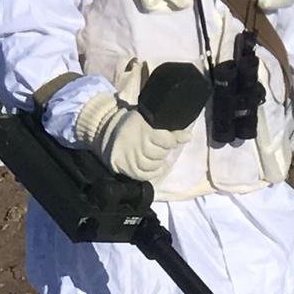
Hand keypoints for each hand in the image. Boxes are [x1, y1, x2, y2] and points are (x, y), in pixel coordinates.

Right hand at [75, 90, 191, 182]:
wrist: (105, 129)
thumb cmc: (132, 123)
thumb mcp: (147, 118)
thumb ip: (167, 127)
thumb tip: (189, 137)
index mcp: (142, 126)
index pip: (165, 140)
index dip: (173, 141)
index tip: (173, 140)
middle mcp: (135, 142)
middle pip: (159, 153)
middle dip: (164, 151)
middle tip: (163, 147)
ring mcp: (129, 156)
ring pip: (152, 165)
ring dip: (159, 162)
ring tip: (158, 156)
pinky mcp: (125, 166)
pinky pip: (143, 175)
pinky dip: (153, 173)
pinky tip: (157, 168)